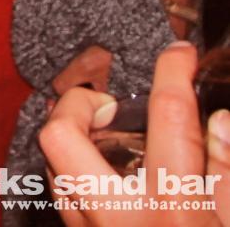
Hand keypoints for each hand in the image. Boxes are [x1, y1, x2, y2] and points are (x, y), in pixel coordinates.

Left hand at [39, 43, 229, 225]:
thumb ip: (227, 172)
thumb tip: (219, 121)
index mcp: (173, 207)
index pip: (169, 116)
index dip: (175, 71)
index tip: (180, 54)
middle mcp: (120, 216)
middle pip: (61, 134)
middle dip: (78, 104)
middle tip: (110, 105)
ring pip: (52, 163)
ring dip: (74, 139)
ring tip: (105, 134)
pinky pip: (61, 194)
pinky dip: (73, 172)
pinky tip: (101, 171)